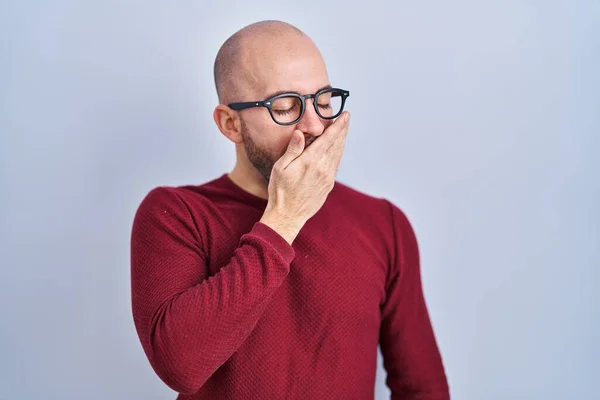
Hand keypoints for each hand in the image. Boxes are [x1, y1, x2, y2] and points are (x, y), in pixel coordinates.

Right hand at [262, 111, 350, 234]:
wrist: (288, 215)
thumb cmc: (280, 190)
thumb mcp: (281, 167)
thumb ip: (293, 149)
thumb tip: (301, 133)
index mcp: (311, 161)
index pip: (329, 138)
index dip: (338, 125)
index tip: (345, 115)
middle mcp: (323, 168)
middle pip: (337, 144)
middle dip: (342, 130)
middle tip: (347, 118)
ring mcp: (328, 177)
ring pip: (338, 154)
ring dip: (342, 141)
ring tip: (343, 130)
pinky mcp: (329, 185)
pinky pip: (336, 164)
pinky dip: (338, 153)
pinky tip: (337, 149)